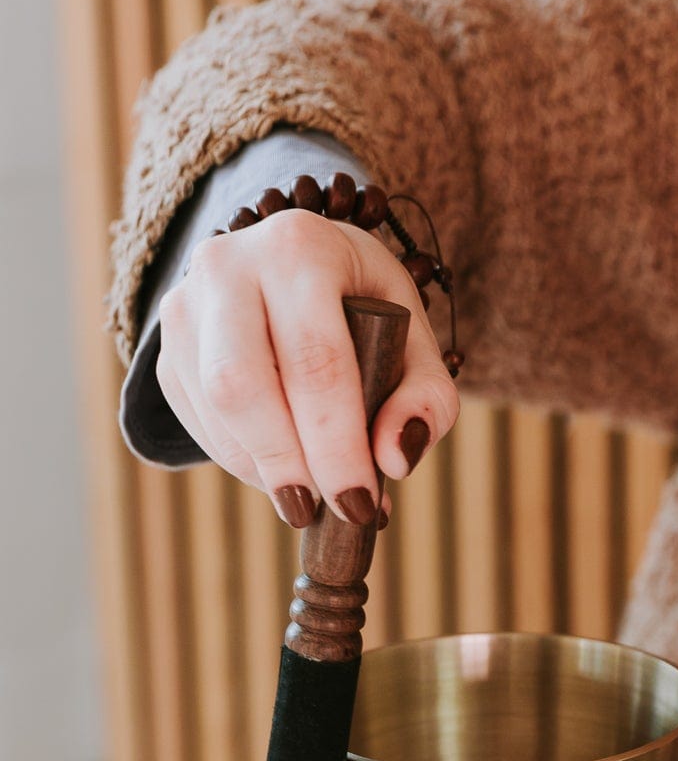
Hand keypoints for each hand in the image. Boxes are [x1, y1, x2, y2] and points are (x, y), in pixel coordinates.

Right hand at [155, 207, 460, 527]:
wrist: (295, 268)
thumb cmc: (364, 310)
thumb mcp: (414, 339)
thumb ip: (425, 400)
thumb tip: (393, 461)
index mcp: (302, 248)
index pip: (316, 361)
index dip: (337, 445)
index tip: (361, 504)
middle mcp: (231, 263)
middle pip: (245, 383)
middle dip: (289, 463)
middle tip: (323, 512)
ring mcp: (187, 301)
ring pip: (215, 405)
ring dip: (263, 468)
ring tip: (308, 496)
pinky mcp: (168, 343)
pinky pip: (197, 418)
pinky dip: (241, 460)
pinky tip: (280, 468)